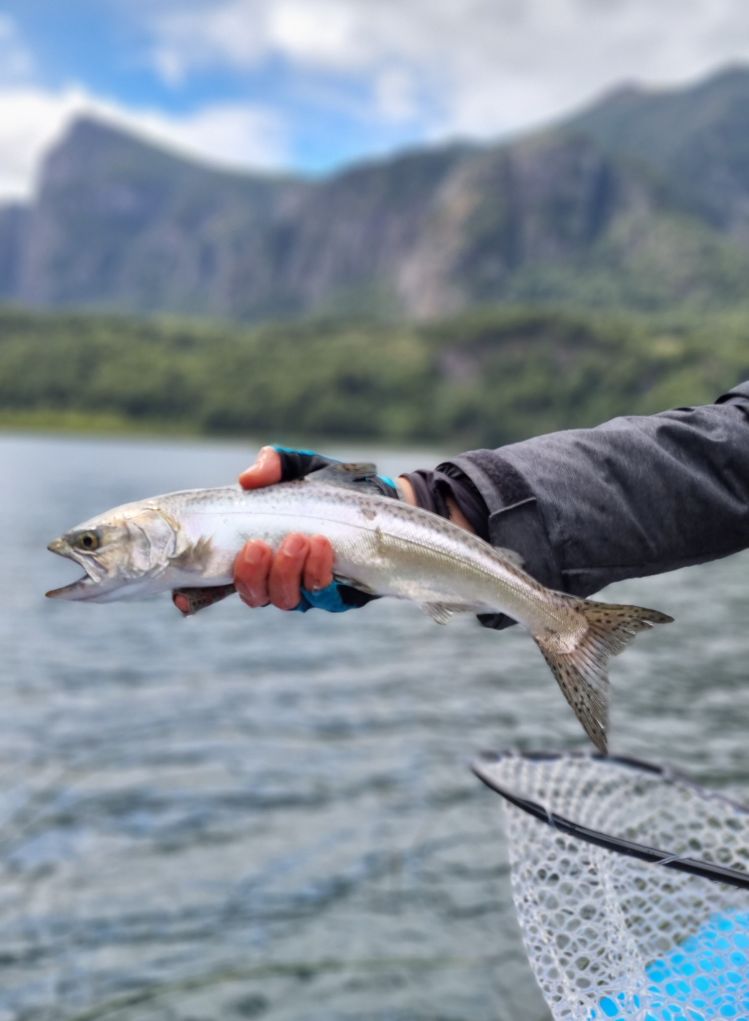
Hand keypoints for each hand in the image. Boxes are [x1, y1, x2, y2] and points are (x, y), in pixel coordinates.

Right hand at [234, 446, 396, 612]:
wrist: (372, 495)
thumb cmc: (326, 486)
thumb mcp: (298, 467)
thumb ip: (273, 465)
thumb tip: (248, 479)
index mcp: (260, 555)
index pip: (232, 579)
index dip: (221, 581)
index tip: (225, 564)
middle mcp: (279, 578)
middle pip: (255, 595)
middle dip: (255, 573)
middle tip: (262, 544)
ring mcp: (307, 589)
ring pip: (286, 599)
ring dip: (287, 571)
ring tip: (299, 538)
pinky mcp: (339, 594)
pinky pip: (323, 595)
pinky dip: (317, 571)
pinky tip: (321, 545)